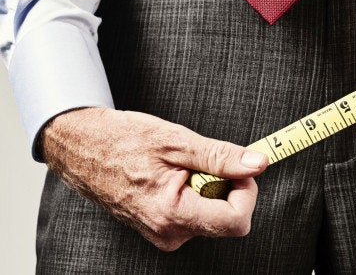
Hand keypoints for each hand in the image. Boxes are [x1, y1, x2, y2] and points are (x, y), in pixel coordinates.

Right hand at [41, 107, 267, 250]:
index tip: (238, 169)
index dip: (247, 192)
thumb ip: (221, 156)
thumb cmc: (121, 140)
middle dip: (225, 187)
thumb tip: (257, 164)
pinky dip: (196, 192)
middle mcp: (170, 233)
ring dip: (208, 187)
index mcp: (173, 214)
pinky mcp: (162, 227)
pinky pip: (197, 213)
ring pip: (213, 214)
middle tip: (199, 163)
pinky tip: (174, 176)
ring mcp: (165, 233)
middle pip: (227, 218)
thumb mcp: (177, 140)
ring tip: (180, 168)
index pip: (236, 221)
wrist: (82, 147)